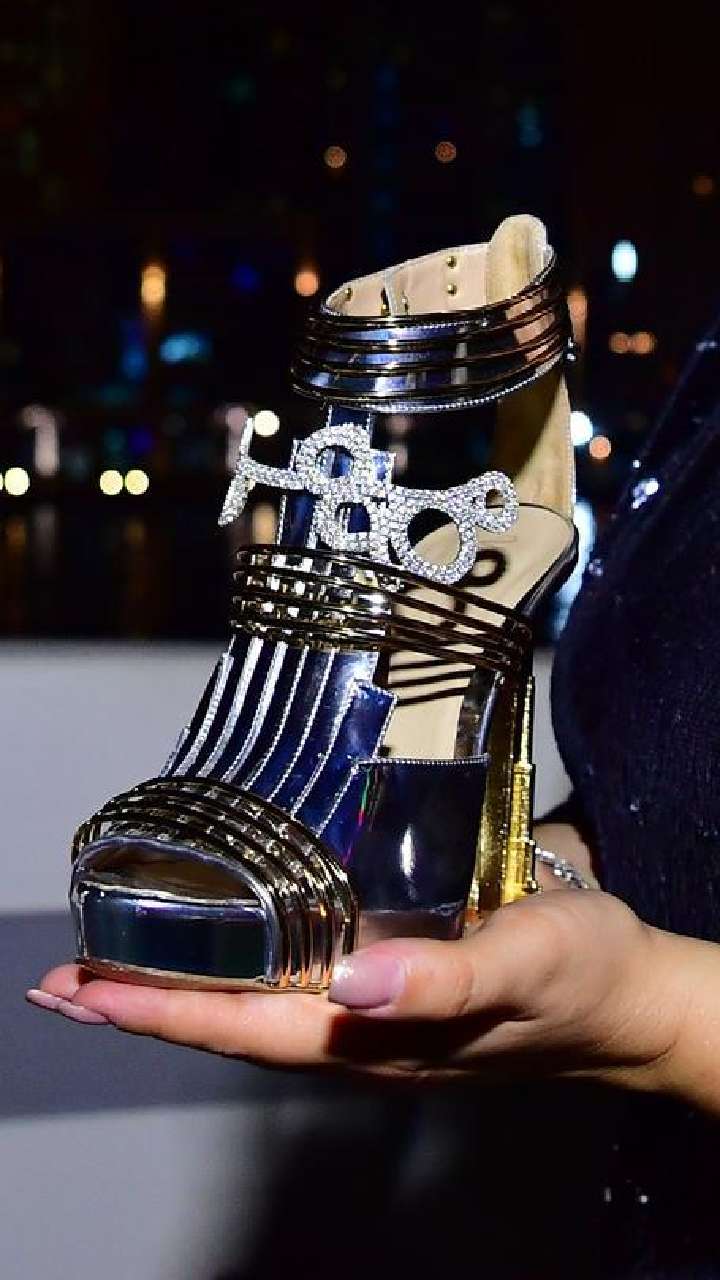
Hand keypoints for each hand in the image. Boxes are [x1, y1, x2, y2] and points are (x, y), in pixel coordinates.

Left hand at [28, 887, 682, 1090]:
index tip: (80, 991)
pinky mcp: (393, 981)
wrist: (631, 994)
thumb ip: (445, 979)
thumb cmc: (584, 978)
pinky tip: (226, 936)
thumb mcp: (526, 965)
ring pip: (256, 1001)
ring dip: (182, 985)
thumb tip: (351, 988)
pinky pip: (295, 978)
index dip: (158, 1010)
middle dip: (144, 1003)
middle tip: (65, 980)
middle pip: (231, 1020)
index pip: (243, 1025)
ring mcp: (374, 1012)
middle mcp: (360, 1029)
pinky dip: (240, 961)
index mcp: (376, 1035)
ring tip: (115, 963)